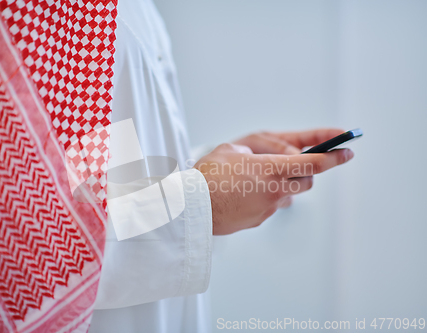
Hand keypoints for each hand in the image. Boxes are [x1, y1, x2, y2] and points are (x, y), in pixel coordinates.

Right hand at [194, 129, 353, 234]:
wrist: (192, 207)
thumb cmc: (208, 175)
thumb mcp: (231, 150)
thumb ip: (254, 151)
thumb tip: (262, 160)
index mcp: (271, 168)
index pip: (313, 163)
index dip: (335, 157)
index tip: (348, 152)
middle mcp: (275, 189)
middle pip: (306, 182)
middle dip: (305, 173)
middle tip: (292, 165)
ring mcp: (268, 208)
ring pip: (289, 196)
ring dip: (284, 186)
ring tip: (260, 180)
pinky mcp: (259, 220)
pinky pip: (272, 206)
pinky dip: (267, 199)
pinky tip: (246, 195)